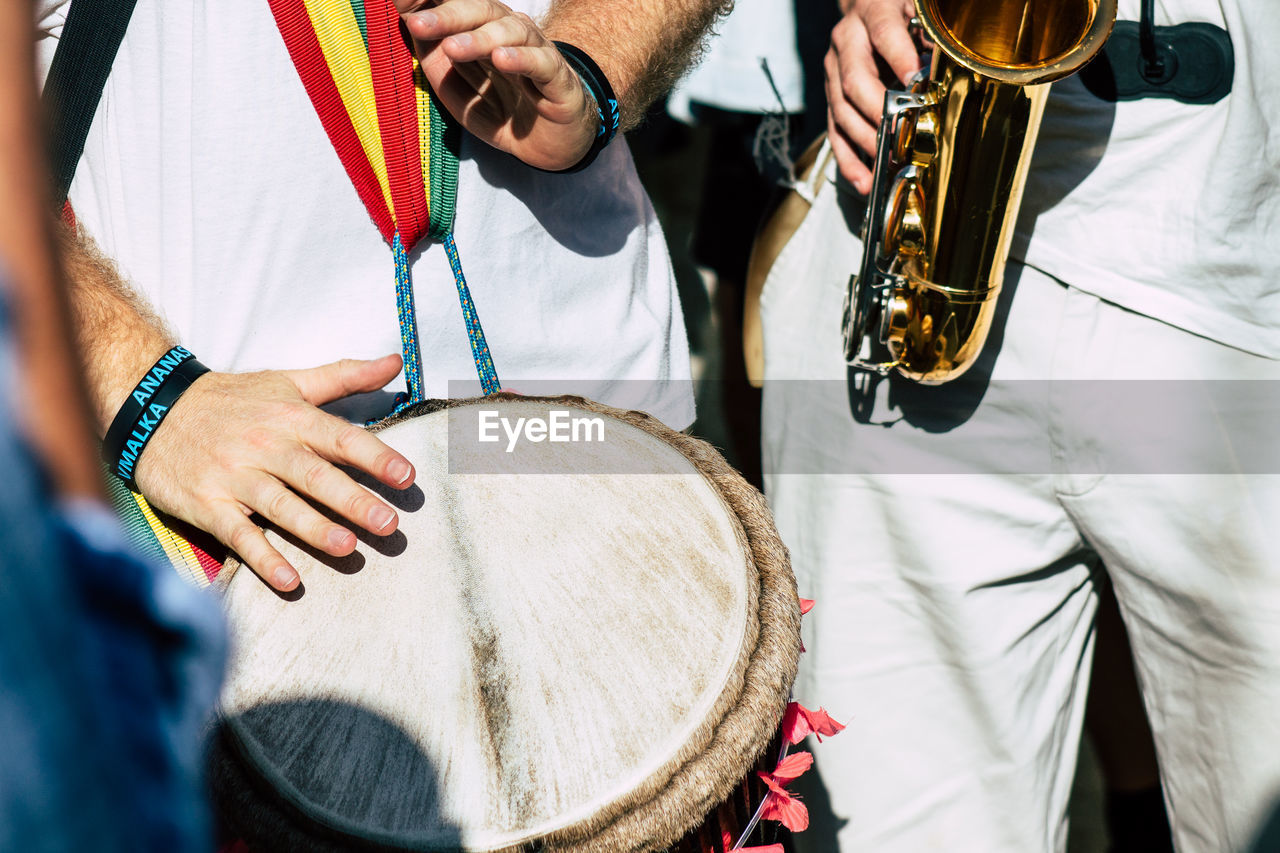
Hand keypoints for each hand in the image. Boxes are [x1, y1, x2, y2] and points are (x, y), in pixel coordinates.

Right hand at [133, 354, 415, 591]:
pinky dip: (263, 558)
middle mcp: (266, 447)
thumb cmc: (233, 400)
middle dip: (353, 500)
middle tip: (389, 524)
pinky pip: (238, 535)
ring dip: (314, 529)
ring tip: (347, 548)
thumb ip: (345, 375)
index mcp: (291, 418)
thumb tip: (396, 361)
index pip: (340, 437)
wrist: (153, 410)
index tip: (407, 476)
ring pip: (280, 506)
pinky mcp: (208, 505)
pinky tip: (289, 580)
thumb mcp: (288, 381)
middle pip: (315, 476)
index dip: (375, 456)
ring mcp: (236, 478)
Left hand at [397, 0, 599, 170]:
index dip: (429, 1)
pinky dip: (521, 58)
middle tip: (417, 24)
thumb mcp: (457, 90)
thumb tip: (410, 24)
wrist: (549, 144)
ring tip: (453, 48)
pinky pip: (540, 62)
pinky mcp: (558, 79)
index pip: (455, 6)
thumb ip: (434, 60)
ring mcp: (535, 52)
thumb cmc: (501, 109)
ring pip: (509, 32)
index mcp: (481, 30)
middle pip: (479, 12)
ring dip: (479, 38)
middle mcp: (508, 33)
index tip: (400, 0)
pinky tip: (501, 59)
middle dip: (446, 16)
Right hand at [825, 0, 920, 190]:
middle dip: (876, 114)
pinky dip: (848, 159)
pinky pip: (834, 131)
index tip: (915, 85)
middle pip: (854, 81)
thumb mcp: (916, 9)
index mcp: (871, 13)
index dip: (899, 58)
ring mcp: (834, 71)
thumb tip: (949, 63)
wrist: (863, 7)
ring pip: (841, 111)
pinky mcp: (831, 96)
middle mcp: (847, 42)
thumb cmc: (898, 10)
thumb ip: (930, 31)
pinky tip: (863, 180)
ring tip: (885, 164)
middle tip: (897, 137)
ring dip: (863, 141)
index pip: (884, 33)